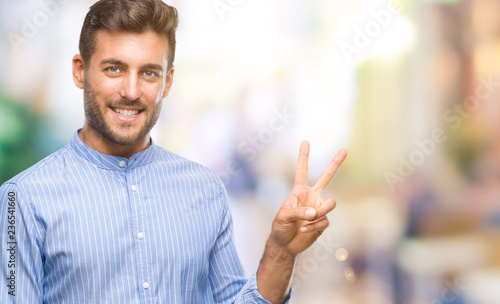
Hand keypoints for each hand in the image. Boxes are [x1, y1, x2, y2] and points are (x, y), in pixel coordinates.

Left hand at [269, 141, 346, 256]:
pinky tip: (304, 231)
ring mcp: (319, 208)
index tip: (305, 141)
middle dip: (335, 164)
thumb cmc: (280, 227)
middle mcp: (311, 197)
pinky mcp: (323, 222)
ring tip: (308, 219)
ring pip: (330, 204)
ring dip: (319, 212)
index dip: (304, 156)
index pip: (302, 170)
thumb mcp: (283, 217)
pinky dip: (313, 227)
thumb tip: (314, 212)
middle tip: (345, 150)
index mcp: (299, 191)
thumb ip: (298, 212)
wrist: (285, 244)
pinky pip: (324, 221)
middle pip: (326, 177)